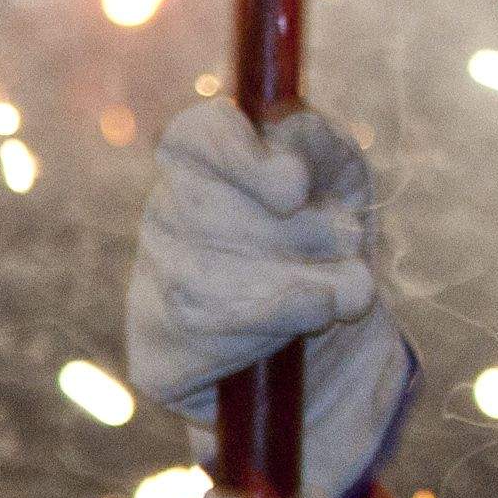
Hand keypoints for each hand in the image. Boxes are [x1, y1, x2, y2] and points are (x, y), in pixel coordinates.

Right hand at [128, 104, 414, 496]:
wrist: (337, 346)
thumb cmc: (330, 244)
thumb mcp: (339, 177)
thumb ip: (314, 141)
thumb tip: (282, 144)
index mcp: (201, 164)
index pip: (191, 138)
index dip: (236, 155)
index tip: (294, 184)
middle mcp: (164, 221)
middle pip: (206, 211)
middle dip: (297, 231)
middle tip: (348, 239)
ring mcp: (149, 290)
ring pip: (205, 280)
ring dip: (298, 284)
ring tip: (348, 290)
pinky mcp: (155, 358)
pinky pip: (205, 339)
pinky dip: (272, 329)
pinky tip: (307, 325)